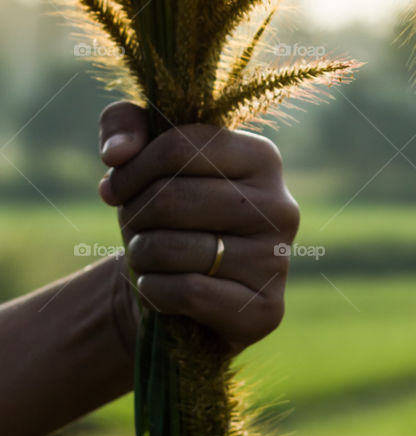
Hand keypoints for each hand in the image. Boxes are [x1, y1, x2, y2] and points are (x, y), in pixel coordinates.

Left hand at [98, 102, 299, 355]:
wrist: (180, 293)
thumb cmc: (166, 217)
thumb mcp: (141, 160)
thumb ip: (123, 125)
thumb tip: (117, 152)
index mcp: (262, 157)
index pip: (181, 145)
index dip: (134, 168)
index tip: (114, 188)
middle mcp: (281, 205)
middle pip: (173, 198)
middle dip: (135, 214)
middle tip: (133, 226)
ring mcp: (277, 259)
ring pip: (175, 248)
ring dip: (142, 254)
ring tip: (146, 255)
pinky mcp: (265, 309)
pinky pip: (188, 293)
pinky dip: (155, 290)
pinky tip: (157, 287)